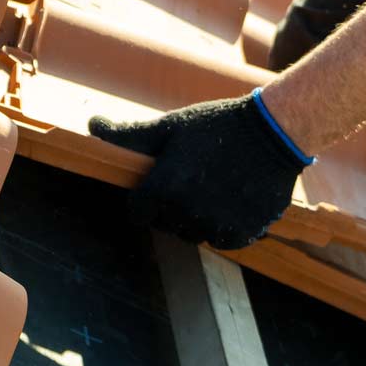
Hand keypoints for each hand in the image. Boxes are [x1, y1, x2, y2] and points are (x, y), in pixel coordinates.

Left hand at [89, 91, 312, 249]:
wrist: (273, 132)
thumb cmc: (216, 125)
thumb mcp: (170, 126)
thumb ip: (128, 134)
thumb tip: (91, 125)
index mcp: (163, 187)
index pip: (138, 212)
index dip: (145, 198)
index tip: (160, 184)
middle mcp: (187, 212)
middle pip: (166, 225)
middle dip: (172, 208)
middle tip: (192, 180)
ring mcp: (216, 225)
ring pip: (195, 235)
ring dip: (199, 219)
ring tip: (214, 188)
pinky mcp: (243, 233)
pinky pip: (223, 240)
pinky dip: (225, 226)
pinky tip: (233, 199)